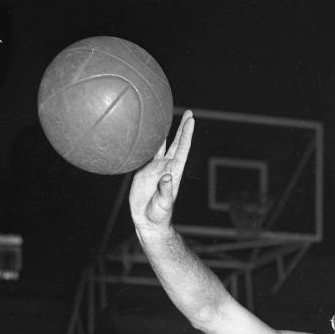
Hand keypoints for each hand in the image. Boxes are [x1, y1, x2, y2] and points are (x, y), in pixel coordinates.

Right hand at [130, 109, 193, 231]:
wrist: (147, 221)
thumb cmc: (159, 215)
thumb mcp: (163, 204)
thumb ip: (166, 191)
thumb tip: (167, 177)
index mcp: (173, 171)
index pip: (182, 149)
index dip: (186, 134)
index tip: (191, 120)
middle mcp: (165, 167)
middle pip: (174, 143)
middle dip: (181, 127)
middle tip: (188, 112)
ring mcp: (154, 168)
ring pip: (159, 146)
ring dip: (163, 132)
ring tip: (165, 116)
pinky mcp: (142, 171)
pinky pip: (144, 154)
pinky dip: (144, 143)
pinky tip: (144, 133)